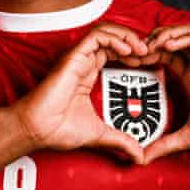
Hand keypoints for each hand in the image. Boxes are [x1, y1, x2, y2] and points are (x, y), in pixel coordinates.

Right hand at [11, 23, 148, 163]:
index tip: (148, 64)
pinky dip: (114, 38)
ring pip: (105, 32)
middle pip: (112, 37)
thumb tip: (140, 157)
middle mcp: (84, 62)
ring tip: (142, 49)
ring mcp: (78, 58)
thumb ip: (121, 141)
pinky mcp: (73, 57)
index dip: (133, 54)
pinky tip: (127, 50)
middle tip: (150, 54)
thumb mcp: (100, 135)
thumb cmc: (58, 129)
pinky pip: (96, 37)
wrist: (39, 130)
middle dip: (134, 42)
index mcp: (88, 73)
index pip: (114, 52)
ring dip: (127, 36)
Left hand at [141, 25, 189, 163]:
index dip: (144, 56)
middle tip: (132, 51)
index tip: (127, 64)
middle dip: (149, 42)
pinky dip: (184, 38)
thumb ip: (165, 144)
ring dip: (164, 35)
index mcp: (189, 76)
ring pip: (184, 33)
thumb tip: (141, 159)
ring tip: (148, 45)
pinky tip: (169, 45)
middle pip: (169, 40)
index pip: (162, 56)